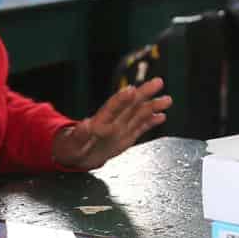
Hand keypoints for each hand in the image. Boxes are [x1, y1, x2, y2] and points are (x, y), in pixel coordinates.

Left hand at [53, 78, 170, 170]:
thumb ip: (79, 135)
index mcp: (99, 122)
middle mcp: (112, 122)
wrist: (76, 155)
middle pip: (130, 105)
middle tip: (158, 82)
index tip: (132, 90)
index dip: (121, 99)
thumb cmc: (70, 149)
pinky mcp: (125, 137)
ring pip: (138, 114)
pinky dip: (150, 122)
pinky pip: (139, 127)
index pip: (112, 107)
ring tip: (167, 99)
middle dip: (144, 93)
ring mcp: (120, 128)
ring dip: (152, 106)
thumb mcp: (72, 145)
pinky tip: (161, 116)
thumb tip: (84, 125)